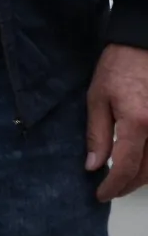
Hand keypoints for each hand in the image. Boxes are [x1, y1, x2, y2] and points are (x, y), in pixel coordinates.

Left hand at [86, 43, 147, 201]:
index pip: (125, 168)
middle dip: (128, 186)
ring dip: (144, 176)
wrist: (145, 40)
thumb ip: (97, 135)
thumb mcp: (98, 99)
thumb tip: (93, 166)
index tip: (101, 195)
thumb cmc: (119, 66)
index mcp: (138, 123)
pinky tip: (141, 162)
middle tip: (111, 190)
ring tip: (125, 179)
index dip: (112, 187)